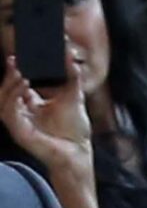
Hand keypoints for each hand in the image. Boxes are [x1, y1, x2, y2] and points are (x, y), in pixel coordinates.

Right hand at [0, 53, 91, 190]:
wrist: (79, 153)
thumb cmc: (74, 129)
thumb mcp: (74, 95)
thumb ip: (71, 76)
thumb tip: (69, 54)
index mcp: (29, 105)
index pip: (15, 85)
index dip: (13, 71)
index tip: (16, 56)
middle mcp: (20, 114)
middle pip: (4, 91)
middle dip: (8, 75)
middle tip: (15, 61)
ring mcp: (18, 124)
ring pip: (2, 101)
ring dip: (9, 85)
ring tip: (21, 74)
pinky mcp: (20, 133)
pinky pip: (9, 113)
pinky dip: (13, 98)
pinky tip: (24, 86)